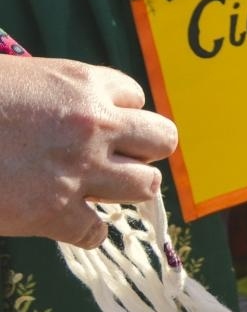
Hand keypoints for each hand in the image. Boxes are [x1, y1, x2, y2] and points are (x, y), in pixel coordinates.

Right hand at [0, 57, 175, 247]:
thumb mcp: (19, 79)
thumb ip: (57, 94)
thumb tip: (71, 109)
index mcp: (84, 83)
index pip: (136, 99)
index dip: (119, 115)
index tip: (99, 125)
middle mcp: (94, 124)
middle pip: (163, 140)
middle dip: (142, 150)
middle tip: (116, 159)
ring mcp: (79, 170)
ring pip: (146, 186)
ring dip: (125, 190)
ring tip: (98, 189)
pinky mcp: (54, 212)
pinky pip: (96, 232)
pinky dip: (85, 232)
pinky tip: (66, 222)